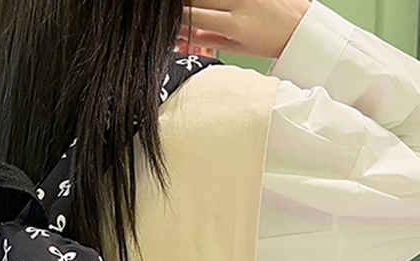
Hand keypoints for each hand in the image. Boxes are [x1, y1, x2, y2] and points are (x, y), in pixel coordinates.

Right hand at [179, 0, 310, 59]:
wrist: (300, 25)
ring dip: (198, 1)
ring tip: (193, 8)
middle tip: (175, 12)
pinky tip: (208, 5)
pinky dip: (213, 1)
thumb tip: (181, 34)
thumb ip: (207, 38)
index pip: (195, 16)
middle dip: (184, 5)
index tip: (168, 20)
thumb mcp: (236, 47)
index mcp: (235, 24)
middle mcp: (241, 2)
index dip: (177, 18)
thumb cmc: (268, 41)